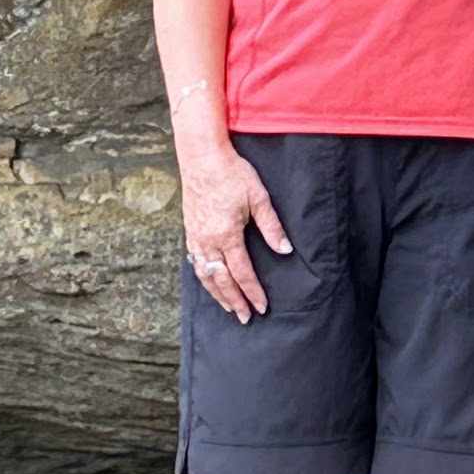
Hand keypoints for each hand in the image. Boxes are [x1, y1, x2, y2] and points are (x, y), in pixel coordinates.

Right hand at [181, 142, 290, 322]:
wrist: (201, 156)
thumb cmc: (232, 173)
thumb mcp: (258, 197)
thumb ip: (271, 227)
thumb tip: (285, 250)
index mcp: (227, 234)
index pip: (242, 272)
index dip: (253, 292)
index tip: (262, 307)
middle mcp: (208, 240)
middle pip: (222, 280)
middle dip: (235, 301)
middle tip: (245, 317)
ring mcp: (195, 236)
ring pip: (205, 274)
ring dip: (217, 293)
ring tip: (229, 307)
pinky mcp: (189, 229)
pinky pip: (195, 261)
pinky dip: (203, 276)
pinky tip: (209, 281)